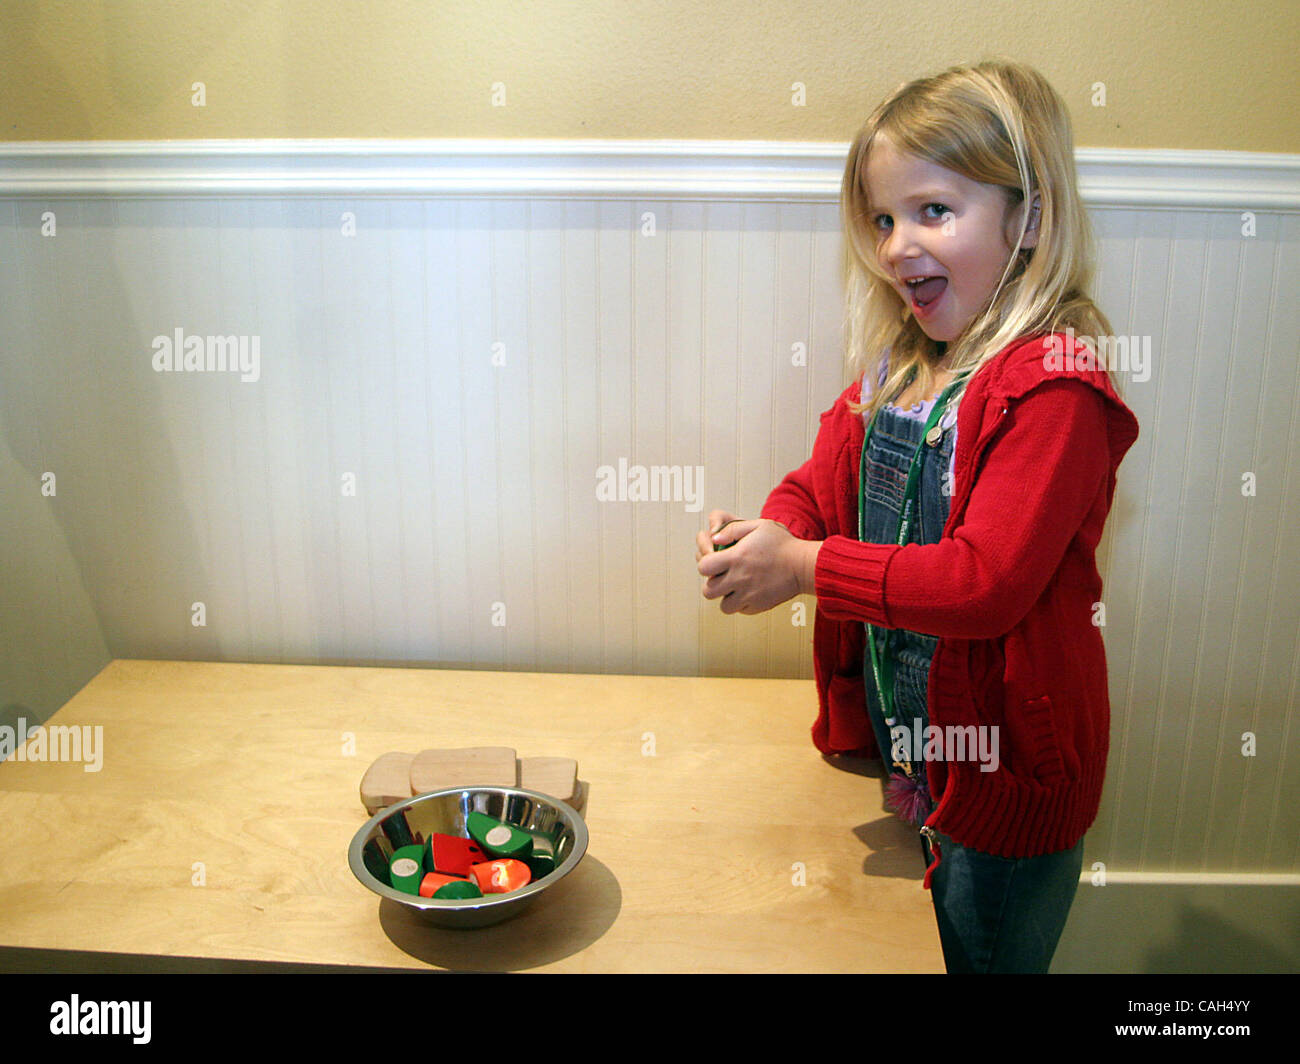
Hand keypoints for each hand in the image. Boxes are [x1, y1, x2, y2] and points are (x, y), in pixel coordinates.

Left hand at [696, 517, 818, 614]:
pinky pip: (741, 610)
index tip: (714, 562)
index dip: (705, 564)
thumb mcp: (759, 526)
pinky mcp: (759, 605)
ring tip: (735, 587)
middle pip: (708, 591)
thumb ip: (733, 529)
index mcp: (736, 558)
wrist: (804, 565)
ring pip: (723, 606)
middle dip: (712, 583)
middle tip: (722, 577)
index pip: (703, 567)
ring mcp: (749, 595)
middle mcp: (739, 579)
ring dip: (726, 597)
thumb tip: (714, 538)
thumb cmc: (783, 544)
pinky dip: (741, 604)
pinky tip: (748, 592)